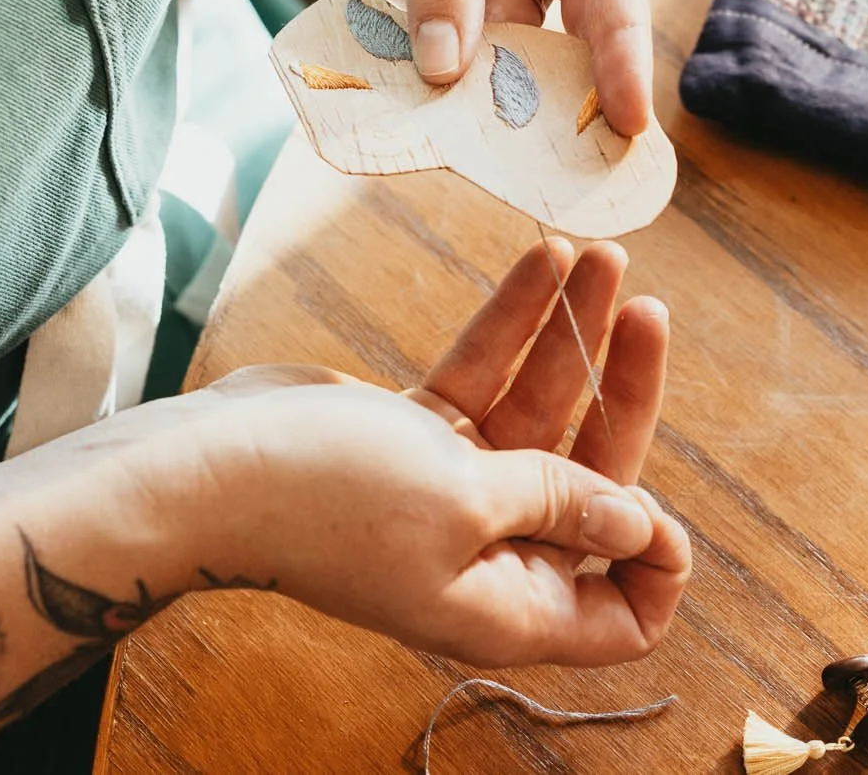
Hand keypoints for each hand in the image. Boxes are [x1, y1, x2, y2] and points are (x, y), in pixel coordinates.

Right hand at [171, 239, 685, 666]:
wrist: (204, 467)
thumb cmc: (326, 498)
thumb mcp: (465, 497)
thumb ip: (558, 500)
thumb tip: (642, 523)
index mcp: (510, 601)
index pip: (622, 612)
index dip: (657, 565)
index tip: (664, 498)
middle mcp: (489, 553)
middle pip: (591, 480)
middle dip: (623, 393)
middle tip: (647, 312)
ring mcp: (450, 491)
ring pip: (538, 412)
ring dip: (571, 334)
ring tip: (603, 254)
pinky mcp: (413, 437)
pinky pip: (484, 378)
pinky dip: (512, 324)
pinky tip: (543, 260)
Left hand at [311, 0, 654, 134]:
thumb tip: (449, 69)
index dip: (624, 48)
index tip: (629, 116)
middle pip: (589, 23)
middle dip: (580, 87)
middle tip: (589, 163)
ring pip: (533, 50)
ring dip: (517, 96)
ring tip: (514, 156)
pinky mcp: (479, 3)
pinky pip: (482, 56)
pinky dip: (466, 89)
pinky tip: (454, 126)